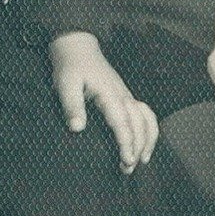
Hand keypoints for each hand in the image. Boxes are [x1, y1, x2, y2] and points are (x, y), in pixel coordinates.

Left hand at [49, 32, 157, 173]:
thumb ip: (72, 106)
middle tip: (129, 169)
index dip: (126, 143)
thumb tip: (78, 128)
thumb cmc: (70, 66)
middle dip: (138, 147)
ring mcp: (127, 95)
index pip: (123, 123)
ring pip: (148, 118)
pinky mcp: (126, 96)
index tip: (126, 161)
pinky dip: (148, 130)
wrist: (78, 46)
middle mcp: (123, 95)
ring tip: (143, 160)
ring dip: (148, 139)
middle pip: (140, 124)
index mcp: (110, 94)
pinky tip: (143, 143)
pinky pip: (145, 114)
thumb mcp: (65, 84)